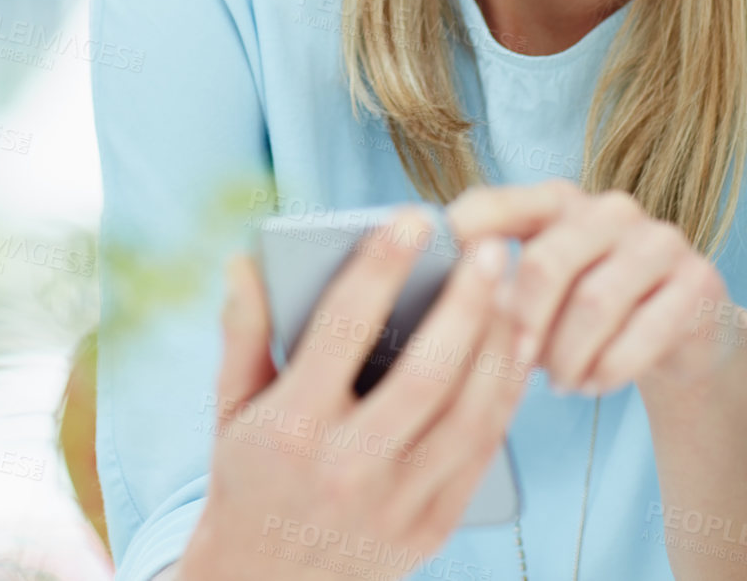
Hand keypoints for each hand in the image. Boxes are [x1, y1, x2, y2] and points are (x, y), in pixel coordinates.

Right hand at [181, 206, 531, 580]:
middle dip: (466, 304)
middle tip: (490, 249)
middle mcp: (347, 467)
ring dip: (499, 346)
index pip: (343, 328)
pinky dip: (505, 397)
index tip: (412, 219)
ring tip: (512, 289)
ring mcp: (396, 504)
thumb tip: (245, 260)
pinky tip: (515, 350)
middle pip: (426, 372)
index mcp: (293, 425)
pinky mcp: (432, 528)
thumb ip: (242, 331)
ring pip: (468, 414)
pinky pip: (482, 452)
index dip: (381, 266)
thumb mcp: (231, 407)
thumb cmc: (250, 479)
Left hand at [445, 178, 746, 400]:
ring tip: (559, 381)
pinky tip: (593, 383)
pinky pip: (644, 333)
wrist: (683, 333)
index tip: (438, 286)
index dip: (462, 242)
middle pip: (547, 261)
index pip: (497, 205)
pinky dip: (609, 368)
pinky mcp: (697, 282)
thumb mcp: (544, 290)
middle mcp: (610, 209)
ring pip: (595, 303)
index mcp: (558, 201)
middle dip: (523, 323)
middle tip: (513, 363)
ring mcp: (659, 241)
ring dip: (568, 355)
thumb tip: (432, 304)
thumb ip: (497, 282)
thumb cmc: (589, 310)